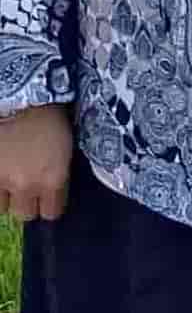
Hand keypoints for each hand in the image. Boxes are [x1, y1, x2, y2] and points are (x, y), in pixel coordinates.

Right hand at [0, 104, 71, 220]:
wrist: (22, 98)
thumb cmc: (50, 118)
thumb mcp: (65, 151)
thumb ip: (58, 177)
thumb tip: (54, 192)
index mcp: (53, 180)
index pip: (52, 213)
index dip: (50, 206)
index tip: (48, 199)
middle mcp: (28, 186)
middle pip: (26, 214)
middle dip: (28, 203)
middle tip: (28, 189)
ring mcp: (4, 181)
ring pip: (5, 207)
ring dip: (9, 197)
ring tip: (12, 180)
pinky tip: (4, 175)